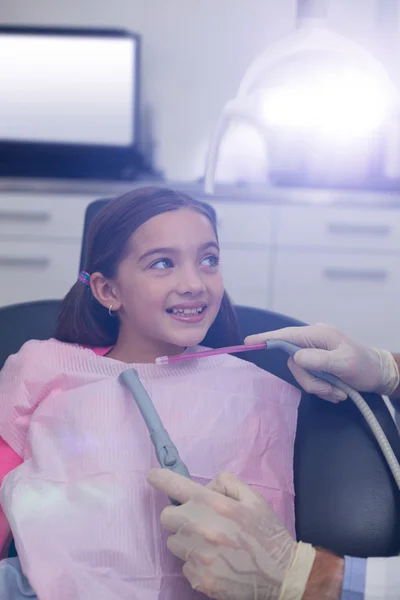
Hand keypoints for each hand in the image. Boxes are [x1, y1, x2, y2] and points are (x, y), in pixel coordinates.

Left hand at [147, 469, 314, 599]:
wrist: (282, 575)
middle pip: (166, 517)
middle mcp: (201, 529)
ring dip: (186, 541)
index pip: (176, 486)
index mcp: (214, 505)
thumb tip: (203, 487)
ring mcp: (199, 556)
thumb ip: (224, 483)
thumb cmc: (267, 532)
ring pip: (174, 543)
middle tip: (197, 520)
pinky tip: (216, 562)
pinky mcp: (200, 579)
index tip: (152, 476)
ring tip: (210, 544)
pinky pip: (184, 566)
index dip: (159, 478)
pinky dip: (195, 563)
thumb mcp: (252, 497)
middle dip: (179, 516)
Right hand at [245, 323, 398, 402]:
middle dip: (311, 381)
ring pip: (301, 374)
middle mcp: (313, 341)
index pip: (286, 335)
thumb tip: (295, 357)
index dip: (267, 339)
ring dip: (320, 388)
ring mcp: (314, 354)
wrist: (379, 374)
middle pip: (293, 362)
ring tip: (338, 392)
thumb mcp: (344, 363)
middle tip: (331, 390)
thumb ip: (319, 360)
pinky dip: (323, 389)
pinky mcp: (317, 365)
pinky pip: (309, 379)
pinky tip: (337, 391)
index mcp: (318, 334)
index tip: (249, 342)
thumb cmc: (364, 366)